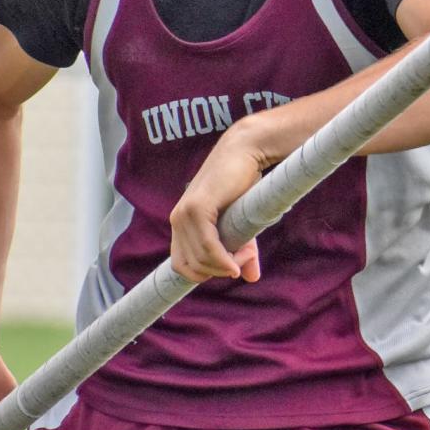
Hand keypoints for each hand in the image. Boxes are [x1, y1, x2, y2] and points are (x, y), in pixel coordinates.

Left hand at [169, 124, 264, 282]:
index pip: (180, 265)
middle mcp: (177, 219)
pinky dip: (223, 260)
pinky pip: (208, 246)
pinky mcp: (198, 207)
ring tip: (246, 255)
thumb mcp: (242, 225)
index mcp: (181, 223)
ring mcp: (184, 213)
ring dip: (224, 266)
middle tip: (243, 260)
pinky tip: (237, 261)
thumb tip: (251, 278)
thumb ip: (242, 252)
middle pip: (190, 267)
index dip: (204, 274)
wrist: (246, 152)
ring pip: (200, 259)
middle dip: (217, 272)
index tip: (228, 269)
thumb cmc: (243, 185)